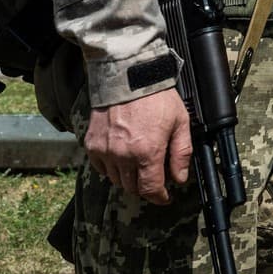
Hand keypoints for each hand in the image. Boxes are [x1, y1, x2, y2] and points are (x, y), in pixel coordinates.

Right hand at [85, 88, 191, 204]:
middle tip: (153, 177)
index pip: (150, 189)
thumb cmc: (157, 98)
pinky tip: (121, 157)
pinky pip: (101, 168)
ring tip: (138, 165)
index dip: (159, 197)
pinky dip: (111, 168)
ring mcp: (105, 151)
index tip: (164, 197)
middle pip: (132, 187)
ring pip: (116, 179)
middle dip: (144, 187)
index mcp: (147, 152)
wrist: (128, 77)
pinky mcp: (91, 144)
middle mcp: (123, 156)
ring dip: (128, 178)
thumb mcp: (180, 122)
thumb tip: (180, 178)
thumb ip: (181, 153)